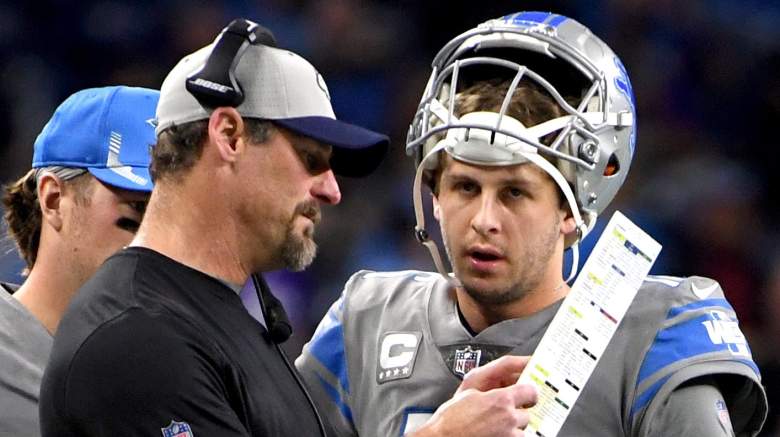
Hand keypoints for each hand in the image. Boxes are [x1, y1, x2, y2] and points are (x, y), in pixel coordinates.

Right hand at [408, 356, 536, 436]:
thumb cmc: (451, 419)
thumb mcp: (469, 392)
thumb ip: (492, 388)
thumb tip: (505, 388)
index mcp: (501, 400)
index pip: (531, 391)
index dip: (529, 391)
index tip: (527, 392)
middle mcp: (509, 419)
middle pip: (527, 413)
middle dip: (518, 411)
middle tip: (503, 412)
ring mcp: (509, 436)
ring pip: (522, 429)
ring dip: (514, 426)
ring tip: (496, 425)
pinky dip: (509, 436)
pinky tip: (495, 433)